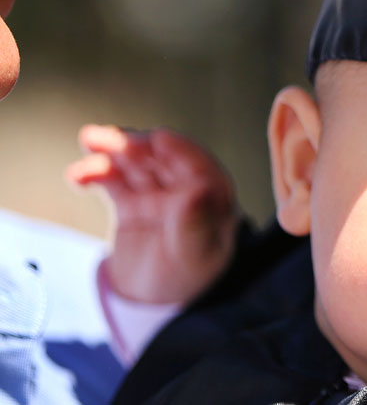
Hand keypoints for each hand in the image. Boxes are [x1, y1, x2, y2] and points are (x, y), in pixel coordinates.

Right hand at [66, 125, 238, 303]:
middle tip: (111, 140)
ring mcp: (158, 193)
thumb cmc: (186, 278)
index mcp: (213, 198)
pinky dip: (95, 174)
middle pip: (162, 159)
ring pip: (135, 164)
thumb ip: (194, 224)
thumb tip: (200, 189)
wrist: (155, 302)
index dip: (179, 149)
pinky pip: (113, 181)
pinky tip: (77, 176)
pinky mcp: (132, 202)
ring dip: (112, 152)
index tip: (159, 138)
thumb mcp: (194, 257)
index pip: (199, 166)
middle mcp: (187, 189)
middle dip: (137, 145)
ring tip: (89, 142)